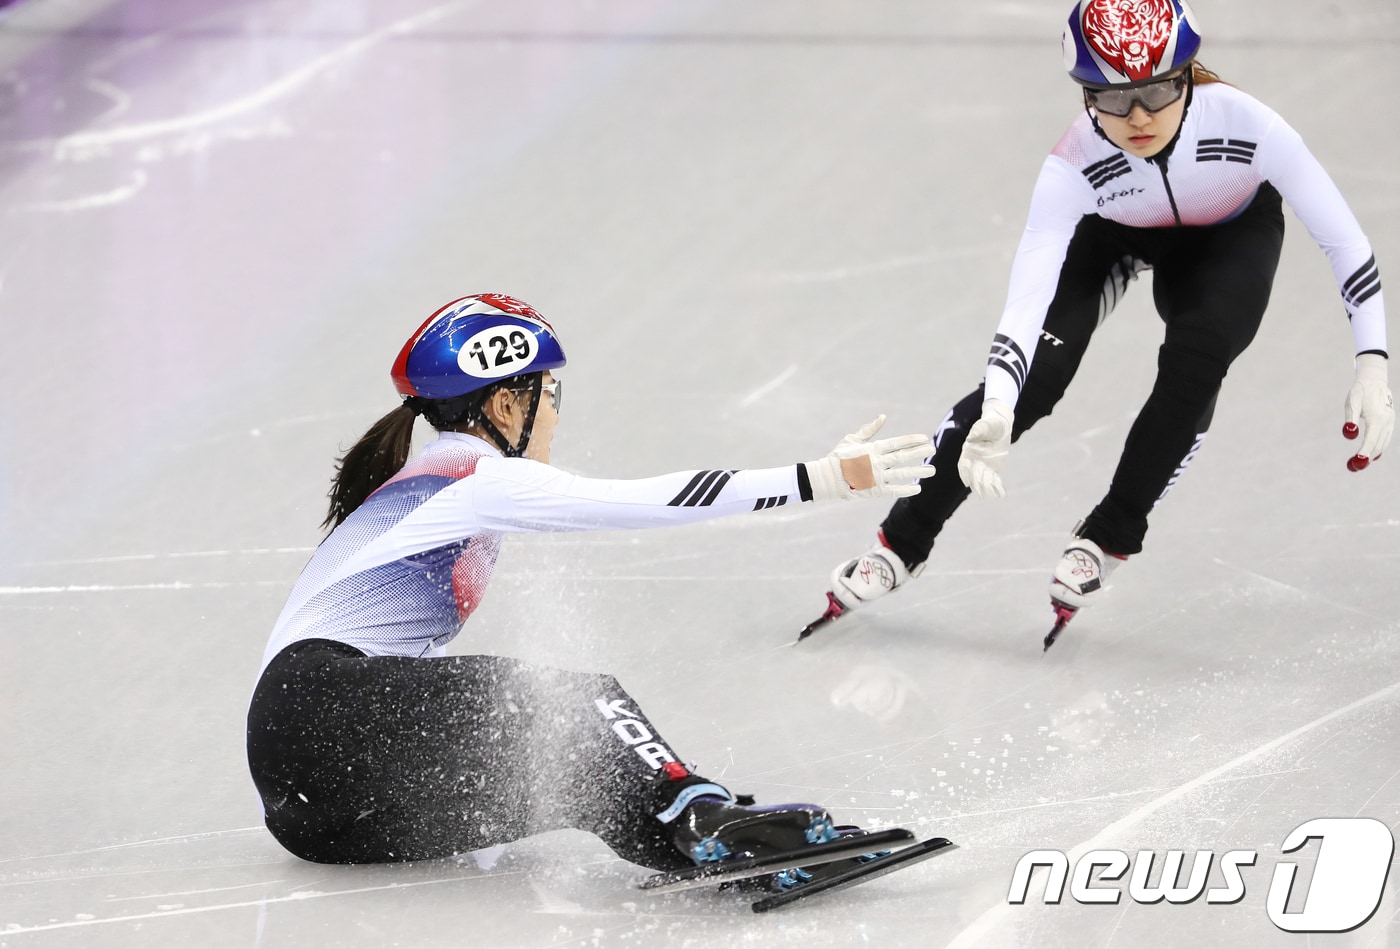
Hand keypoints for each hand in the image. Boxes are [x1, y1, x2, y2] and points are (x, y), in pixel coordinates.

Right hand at [805, 415, 934, 500]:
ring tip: (931, 470)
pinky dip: (906, 490)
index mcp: (872, 448)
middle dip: (919, 453)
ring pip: (901, 473)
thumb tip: (883, 417)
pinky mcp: (874, 490)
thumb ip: (869, 430)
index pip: (896, 443)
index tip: (925, 439)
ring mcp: (876, 477)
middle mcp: (876, 462)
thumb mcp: (853, 439)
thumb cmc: (839, 457)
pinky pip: (893, 490)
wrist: (827, 478)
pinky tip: (917, 488)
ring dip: (918, 472)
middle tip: (933, 450)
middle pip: (902, 457)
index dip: (911, 441)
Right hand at [957, 399, 1013, 498]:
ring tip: (993, 496)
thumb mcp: (984, 425)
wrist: (1001, 426)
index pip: (963, 466)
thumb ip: (977, 431)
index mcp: (968, 452)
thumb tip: (970, 438)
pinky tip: (1001, 494)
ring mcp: (984, 466)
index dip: (965, 474)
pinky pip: (994, 480)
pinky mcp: (993, 469)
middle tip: (981, 494)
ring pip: (984, 480)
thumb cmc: (991, 424)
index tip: (967, 482)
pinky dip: (997, 487)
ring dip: (987, 489)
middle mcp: (974, 461)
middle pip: (973, 475)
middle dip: (977, 485)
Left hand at [1343, 354, 1393, 470]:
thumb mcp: (1351, 404)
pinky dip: (1379, 447)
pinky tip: (1372, 453)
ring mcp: (1391, 422)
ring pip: (1383, 443)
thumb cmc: (1359, 392)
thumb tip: (1349, 435)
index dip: (1364, 452)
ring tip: (1359, 463)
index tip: (1357, 463)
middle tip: (1353, 467)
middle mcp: (1387, 421)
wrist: (1374, 381)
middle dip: (1367, 457)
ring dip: (1372, 454)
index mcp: (1377, 418)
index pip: (1370, 440)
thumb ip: (1350, 419)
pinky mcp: (1391, 421)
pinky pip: (1386, 438)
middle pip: (1378, 445)